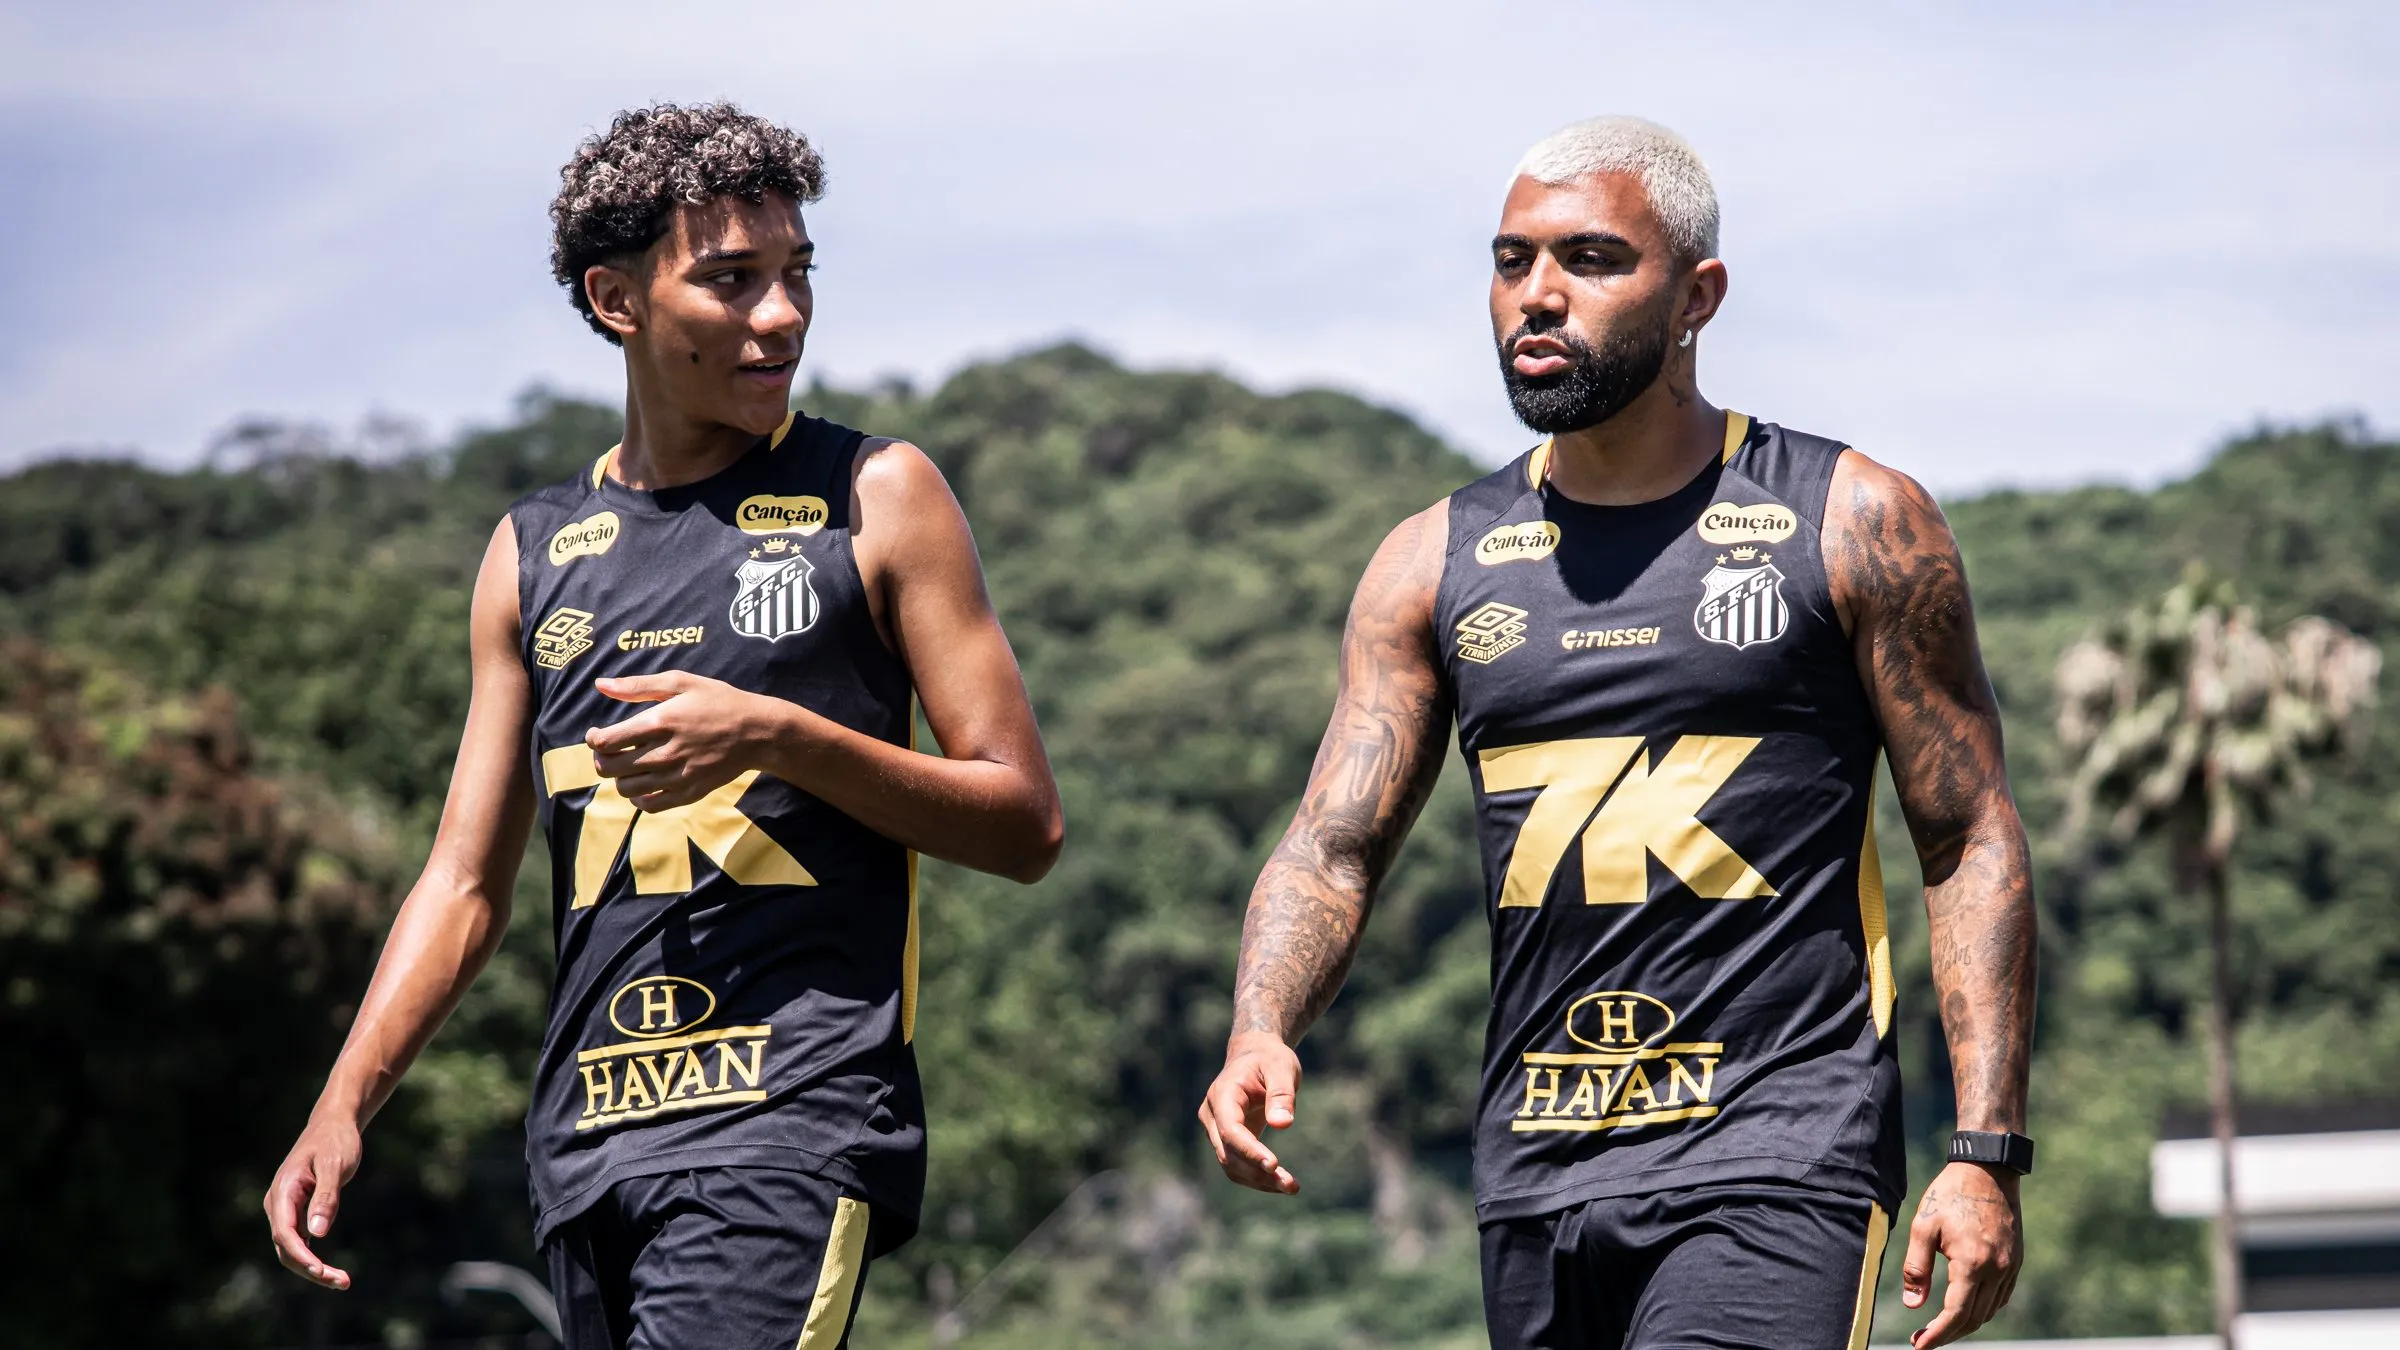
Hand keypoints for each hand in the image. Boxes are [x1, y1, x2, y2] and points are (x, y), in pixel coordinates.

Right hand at [264, 1113, 362, 1290]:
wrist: (333, 1125)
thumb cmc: (336, 1142)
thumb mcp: (335, 1166)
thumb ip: (326, 1198)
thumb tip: (316, 1235)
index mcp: (283, 1191)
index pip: (284, 1233)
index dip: (301, 1256)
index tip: (321, 1272)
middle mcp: (278, 1204)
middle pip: (286, 1248)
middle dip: (311, 1269)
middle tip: (343, 1282)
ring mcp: (284, 1209)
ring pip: (291, 1248)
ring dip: (312, 1268)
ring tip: (343, 1281)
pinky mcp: (295, 1212)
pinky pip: (299, 1241)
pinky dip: (313, 1258)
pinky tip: (331, 1270)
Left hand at [588, 672, 772, 809]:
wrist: (757, 732)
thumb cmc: (718, 702)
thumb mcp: (682, 682)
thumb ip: (638, 685)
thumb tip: (600, 685)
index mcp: (659, 722)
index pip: (606, 742)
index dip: (594, 739)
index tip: (598, 733)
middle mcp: (664, 753)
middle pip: (610, 768)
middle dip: (602, 758)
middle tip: (611, 750)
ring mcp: (676, 777)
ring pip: (625, 788)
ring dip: (619, 777)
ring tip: (629, 764)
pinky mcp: (688, 793)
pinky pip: (648, 805)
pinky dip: (638, 797)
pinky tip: (645, 782)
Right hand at [1198, 1032, 1301, 1193]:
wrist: (1256, 1055)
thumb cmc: (1269, 1059)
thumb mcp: (1281, 1068)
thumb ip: (1281, 1095)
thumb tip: (1282, 1124)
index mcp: (1222, 1095)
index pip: (1230, 1130)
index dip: (1250, 1150)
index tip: (1274, 1165)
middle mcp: (1212, 1116)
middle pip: (1229, 1154)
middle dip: (1258, 1173)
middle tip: (1292, 1185)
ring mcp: (1216, 1130)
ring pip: (1231, 1166)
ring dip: (1259, 1181)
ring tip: (1292, 1187)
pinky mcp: (1227, 1141)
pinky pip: (1238, 1166)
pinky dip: (1258, 1177)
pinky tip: (1281, 1183)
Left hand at [1902, 1160, 2022, 1346]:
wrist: (1988, 1170)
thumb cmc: (1950, 1194)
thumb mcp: (1924, 1226)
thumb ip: (1917, 1268)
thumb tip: (1913, 1306)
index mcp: (1972, 1263)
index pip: (1956, 1314)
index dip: (1937, 1335)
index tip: (1919, 1345)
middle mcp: (1997, 1270)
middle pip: (1974, 1318)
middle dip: (1948, 1334)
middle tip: (1924, 1339)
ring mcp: (2011, 1267)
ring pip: (1989, 1311)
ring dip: (1966, 1324)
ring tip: (1941, 1327)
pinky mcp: (2016, 1261)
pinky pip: (2001, 1297)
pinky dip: (1983, 1309)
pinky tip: (1966, 1308)